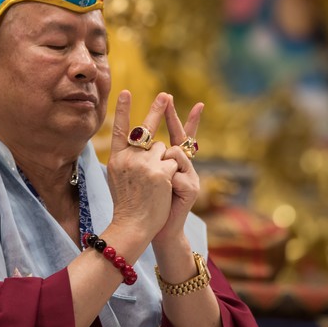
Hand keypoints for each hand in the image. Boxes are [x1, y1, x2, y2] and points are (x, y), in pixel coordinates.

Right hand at [105, 91, 178, 241]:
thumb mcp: (118, 177)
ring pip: (165, 149)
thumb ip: (127, 159)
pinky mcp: (160, 172)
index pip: (120, 129)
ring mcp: (144, 164)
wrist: (132, 225)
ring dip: (166, 161)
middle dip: (158, 110)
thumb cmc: (127, 204)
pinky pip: (174, 161)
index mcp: (117, 158)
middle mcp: (129, 158)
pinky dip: (173, 172)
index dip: (123, 110)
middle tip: (165, 95)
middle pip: (148, 130)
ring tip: (156, 183)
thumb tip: (139, 142)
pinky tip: (164, 188)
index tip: (125, 92)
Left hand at [152, 97, 202, 247]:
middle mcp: (183, 165)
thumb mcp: (144, 176)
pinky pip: (176, 173)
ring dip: (162, 165)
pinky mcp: (192, 188)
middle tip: (171, 97)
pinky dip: (168, 183)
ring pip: (174, 153)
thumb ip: (143, 158)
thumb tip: (135, 137)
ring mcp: (190, 175)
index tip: (175, 98)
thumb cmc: (149, 203)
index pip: (174, 134)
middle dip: (173, 117)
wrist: (158, 229)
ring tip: (161, 183)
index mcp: (169, 160)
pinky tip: (169, 194)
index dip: (175, 116)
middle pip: (179, 136)